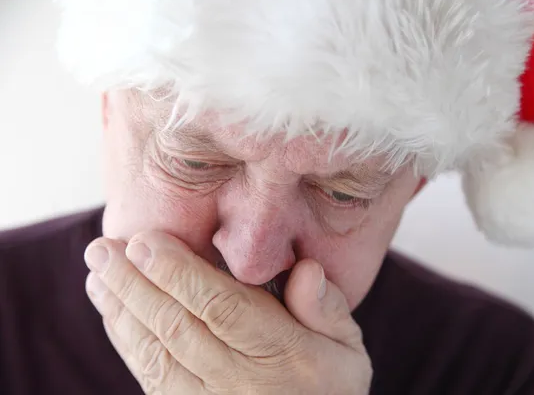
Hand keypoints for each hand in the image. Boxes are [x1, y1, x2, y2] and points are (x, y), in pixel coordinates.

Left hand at [83, 231, 371, 393]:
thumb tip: (306, 269)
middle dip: (135, 284)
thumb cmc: (330, 388)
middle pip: (179, 327)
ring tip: (98, 272)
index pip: (224, 308)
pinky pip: (152, 377)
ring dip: (121, 310)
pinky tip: (112, 311)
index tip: (146, 241)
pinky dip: (126, 340)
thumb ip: (329, 309)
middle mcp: (241, 381)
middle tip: (103, 247)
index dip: (180, 274)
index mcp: (284, 355)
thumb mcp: (348, 350)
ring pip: (156, 353)